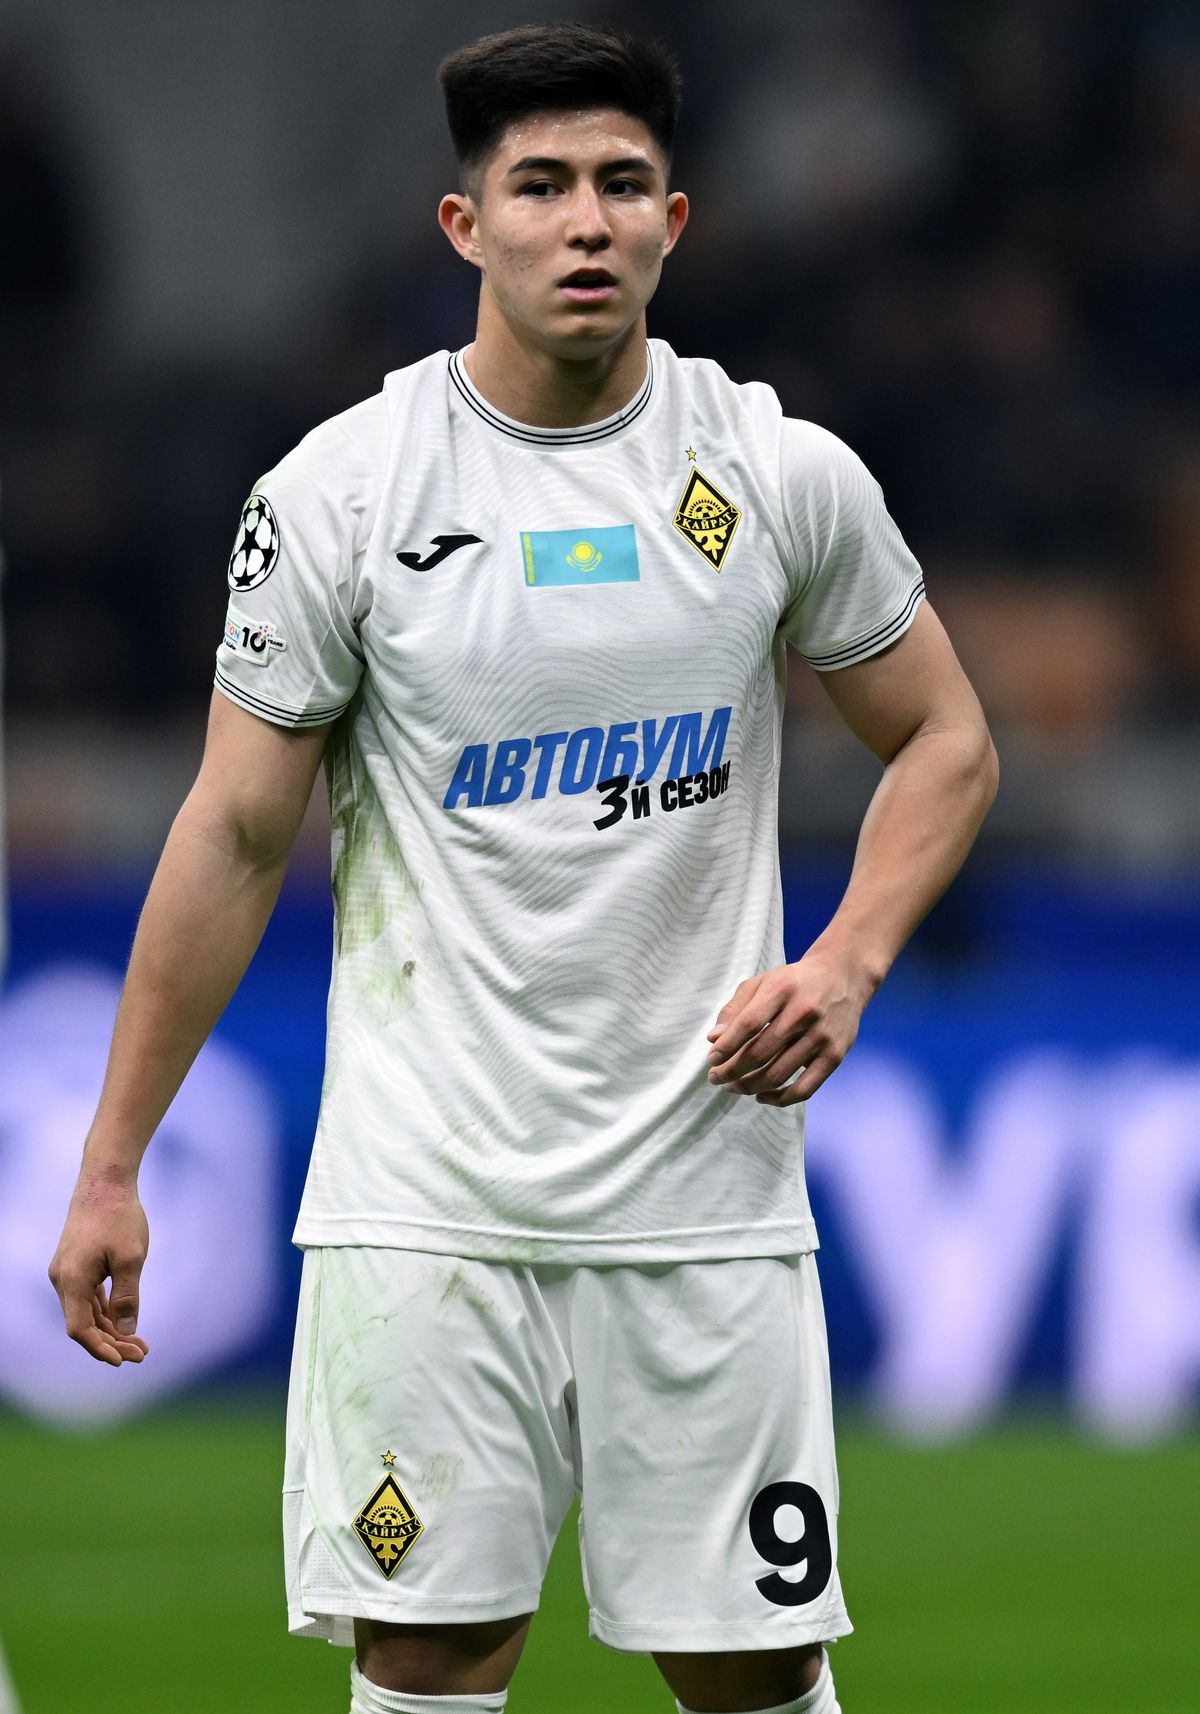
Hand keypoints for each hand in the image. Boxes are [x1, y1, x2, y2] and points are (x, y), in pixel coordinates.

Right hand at [48, 1173, 149, 1365]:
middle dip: (111, 1342)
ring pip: (86, 1311)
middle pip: (84, 1323)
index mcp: (72, 1280)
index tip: (122, 1361)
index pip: (80, 1329)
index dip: (100, 1348)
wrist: (105, 1181)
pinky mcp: (76, 1264)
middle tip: (142, 1354)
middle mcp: (63, 1279)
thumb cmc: (120, 1217)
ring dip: (110, 1328)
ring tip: (139, 1344)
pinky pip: (88, 1296)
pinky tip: (124, 1321)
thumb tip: (128, 1331)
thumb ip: (128, 1296)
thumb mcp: (131, 1258)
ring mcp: (67, 1271)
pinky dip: (106, 1310)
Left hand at [705, 949, 872, 1105]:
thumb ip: (735, 1008)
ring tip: (733, 1087)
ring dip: (749, 1087)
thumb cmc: (794, 982)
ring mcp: (821, 1036)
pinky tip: (762, 1096)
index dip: (726, 1046)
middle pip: (760, 1053)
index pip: (749, 1024)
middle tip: (716, 1078)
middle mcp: (804, 1012)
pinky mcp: (835, 1056)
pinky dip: (780, 1099)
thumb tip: (714, 1039)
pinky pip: (804, 1089)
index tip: (711, 1059)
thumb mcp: (762, 982)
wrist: (843, 977)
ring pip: (778, 1074)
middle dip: (731, 1071)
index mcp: (782, 989)